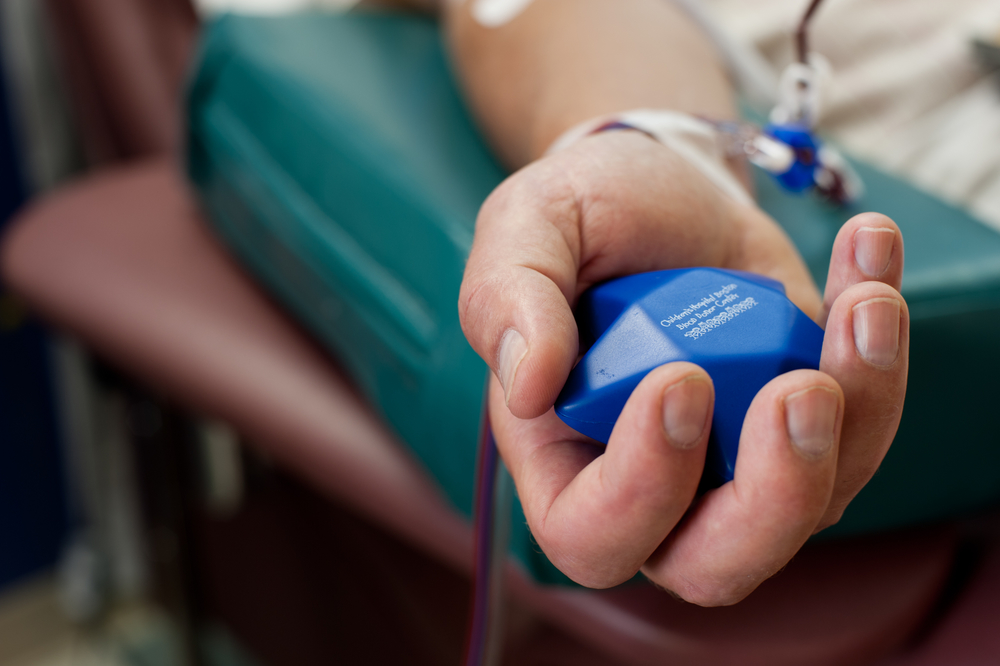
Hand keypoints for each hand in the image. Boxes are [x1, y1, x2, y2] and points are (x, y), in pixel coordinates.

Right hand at [459, 130, 907, 604]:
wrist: (658, 185)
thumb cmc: (580, 218)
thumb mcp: (525, 231)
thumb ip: (508, 301)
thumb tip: (528, 385)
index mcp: (565, 459)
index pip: (592, 533)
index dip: (640, 488)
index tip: (679, 380)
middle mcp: (656, 482)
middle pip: (718, 564)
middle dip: (776, 495)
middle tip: (799, 390)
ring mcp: (740, 456)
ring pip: (819, 498)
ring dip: (860, 406)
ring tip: (863, 301)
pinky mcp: (807, 414)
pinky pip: (864, 419)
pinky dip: (882, 346)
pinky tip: (868, 260)